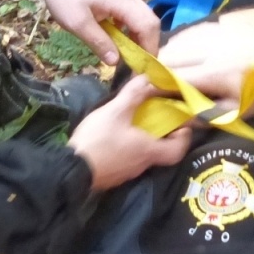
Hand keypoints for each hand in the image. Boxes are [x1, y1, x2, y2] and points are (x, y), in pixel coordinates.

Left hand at [40, 0, 159, 62]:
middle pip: (150, 22)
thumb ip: (98, 42)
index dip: (149, 48)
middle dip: (147, 45)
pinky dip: (131, 30)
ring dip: (139, 38)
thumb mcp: (77, 23)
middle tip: (137, 65)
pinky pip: (132, 14)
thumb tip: (115, 61)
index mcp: (122, 1)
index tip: (143, 68)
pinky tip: (119, 40)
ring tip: (129, 56)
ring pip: (143, 18)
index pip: (148, 26)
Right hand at [69, 76, 191, 190]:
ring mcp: (127, 172)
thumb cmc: (98, 140)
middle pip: (162, 152)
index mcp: (148, 150)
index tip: (181, 122)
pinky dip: (129, 148)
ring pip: (144, 156)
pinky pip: (128, 160)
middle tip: (157, 117)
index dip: (184, 137)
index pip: (178, 149)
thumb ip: (133, 95)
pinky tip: (117, 136)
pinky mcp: (113, 175)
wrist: (69, 169)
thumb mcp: (115, 112)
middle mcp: (142, 164)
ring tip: (136, 123)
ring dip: (145, 140)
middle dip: (163, 134)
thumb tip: (147, 78)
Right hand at [158, 19, 253, 114]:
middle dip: (157, 71)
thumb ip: (206, 114)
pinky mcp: (217, 25)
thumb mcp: (239, 110)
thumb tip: (179, 118)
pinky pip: (188, 33)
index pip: (171, 78)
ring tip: (166, 72)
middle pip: (168, 58)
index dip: (155, 86)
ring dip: (167, 57)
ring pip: (176, 43)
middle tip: (154, 85)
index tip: (147, 95)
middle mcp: (208, 49)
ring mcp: (212, 34)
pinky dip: (179, 45)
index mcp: (212, 73)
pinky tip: (182, 55)